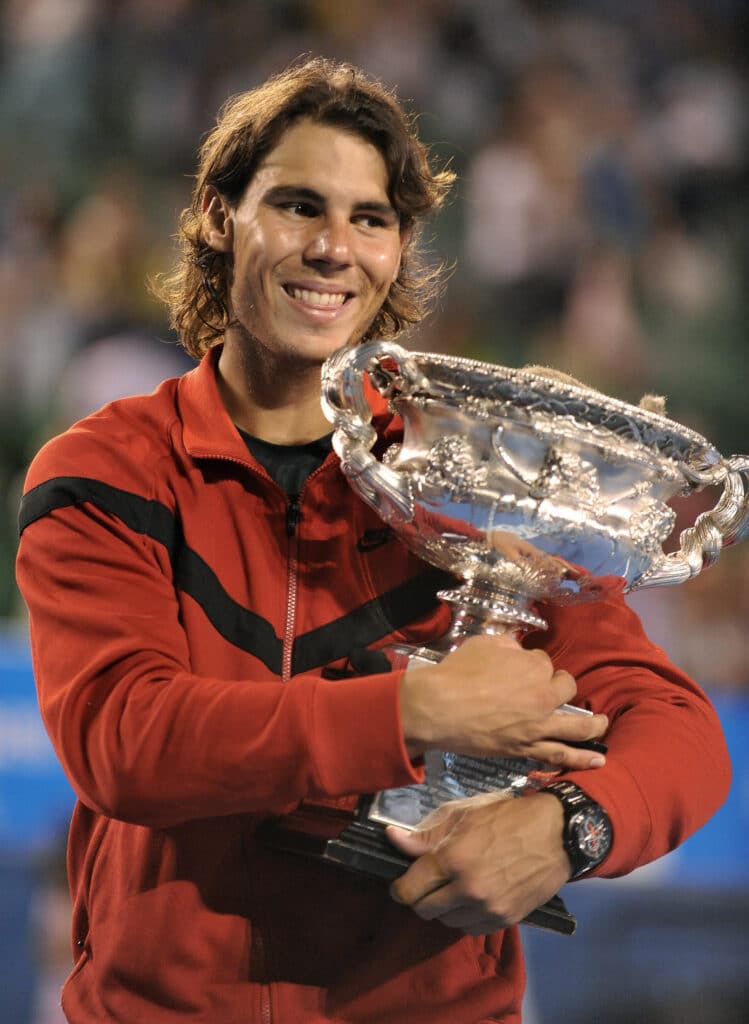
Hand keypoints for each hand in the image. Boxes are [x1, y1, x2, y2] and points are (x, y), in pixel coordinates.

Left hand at [387, 792, 569, 934]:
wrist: (556, 833)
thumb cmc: (507, 816)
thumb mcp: (463, 814)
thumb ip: (425, 834)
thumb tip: (392, 838)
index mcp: (452, 859)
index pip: (409, 890)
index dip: (399, 887)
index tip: (400, 883)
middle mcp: (467, 890)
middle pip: (424, 910)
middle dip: (420, 897)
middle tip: (428, 883)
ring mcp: (488, 908)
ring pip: (447, 922)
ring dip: (444, 908)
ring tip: (454, 887)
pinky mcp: (506, 919)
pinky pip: (471, 928)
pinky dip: (466, 917)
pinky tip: (472, 898)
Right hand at [399, 634, 607, 769]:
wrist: (439, 707)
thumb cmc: (458, 672)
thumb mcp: (484, 644)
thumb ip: (508, 646)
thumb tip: (518, 651)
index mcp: (534, 666)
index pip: (544, 662)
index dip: (533, 664)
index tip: (520, 669)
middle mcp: (543, 695)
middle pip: (565, 688)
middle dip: (560, 686)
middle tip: (551, 690)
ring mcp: (538, 725)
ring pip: (577, 726)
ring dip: (594, 725)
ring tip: (603, 725)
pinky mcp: (527, 748)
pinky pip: (560, 755)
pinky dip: (581, 758)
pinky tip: (598, 760)